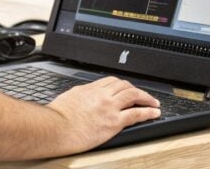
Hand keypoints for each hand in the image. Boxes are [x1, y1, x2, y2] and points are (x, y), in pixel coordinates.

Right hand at [46, 76, 161, 151]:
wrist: (55, 128)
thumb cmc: (56, 118)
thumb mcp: (68, 98)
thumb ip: (79, 95)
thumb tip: (81, 97)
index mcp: (90, 89)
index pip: (111, 81)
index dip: (122, 84)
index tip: (126, 88)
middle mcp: (102, 95)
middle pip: (125, 86)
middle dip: (136, 89)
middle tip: (142, 95)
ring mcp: (109, 107)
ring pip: (134, 95)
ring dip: (146, 98)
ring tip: (153, 102)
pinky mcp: (114, 122)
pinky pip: (136, 114)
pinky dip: (148, 112)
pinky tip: (154, 113)